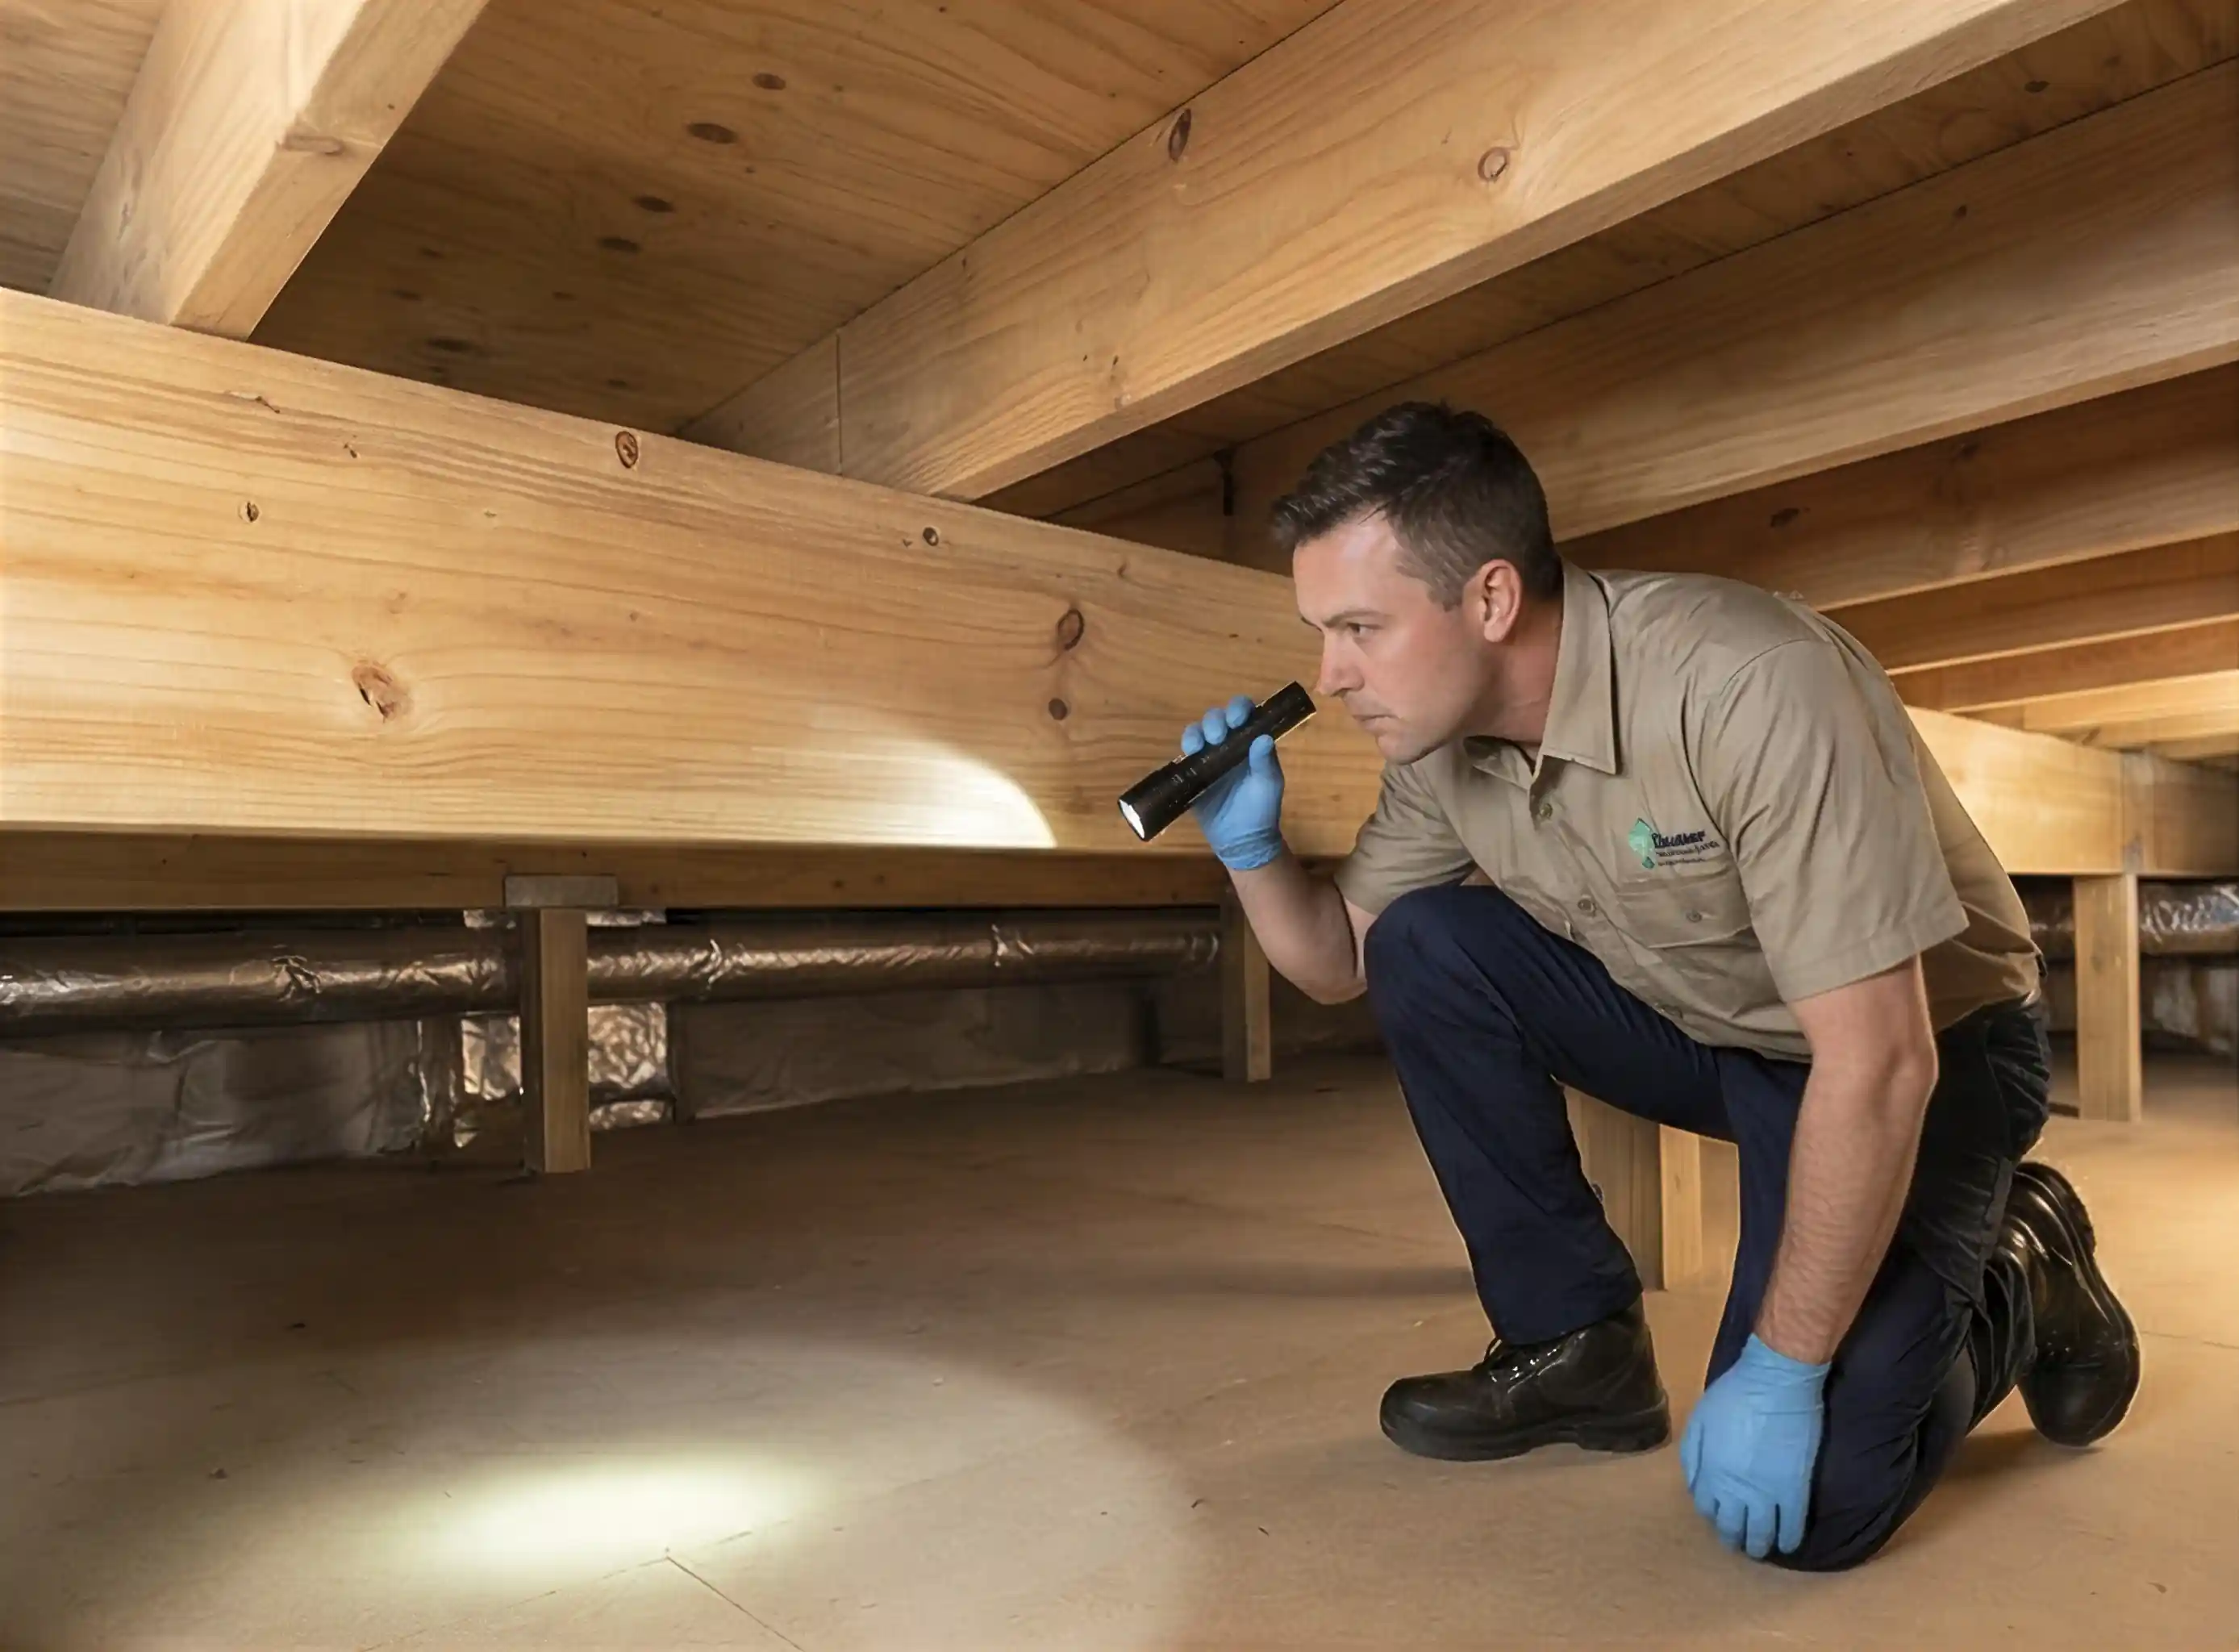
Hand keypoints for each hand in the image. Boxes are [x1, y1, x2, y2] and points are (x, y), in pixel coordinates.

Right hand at [1182, 695, 1284, 870]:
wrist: (1241, 840)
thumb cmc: (1260, 809)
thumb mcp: (1268, 785)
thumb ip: (1265, 762)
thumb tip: (1264, 738)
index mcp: (1249, 742)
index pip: (1244, 714)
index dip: (1238, 709)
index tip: (1237, 720)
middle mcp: (1228, 744)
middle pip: (1216, 719)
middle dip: (1214, 721)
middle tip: (1218, 736)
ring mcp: (1208, 758)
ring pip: (1197, 733)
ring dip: (1196, 733)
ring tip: (1199, 746)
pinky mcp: (1193, 774)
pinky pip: (1184, 755)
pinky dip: (1185, 749)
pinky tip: (1188, 754)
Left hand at [1680, 1335, 1829, 1559]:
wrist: (1777, 1385)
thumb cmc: (1734, 1396)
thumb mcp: (1699, 1421)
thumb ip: (1693, 1456)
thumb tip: (1694, 1486)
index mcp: (1711, 1472)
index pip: (1706, 1507)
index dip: (1711, 1514)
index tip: (1717, 1515)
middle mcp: (1736, 1491)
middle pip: (1731, 1526)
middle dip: (1732, 1537)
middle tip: (1736, 1542)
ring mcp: (1767, 1494)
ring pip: (1761, 1533)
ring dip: (1758, 1545)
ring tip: (1758, 1550)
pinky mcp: (1796, 1490)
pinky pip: (1792, 1525)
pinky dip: (1789, 1539)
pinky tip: (1787, 1545)